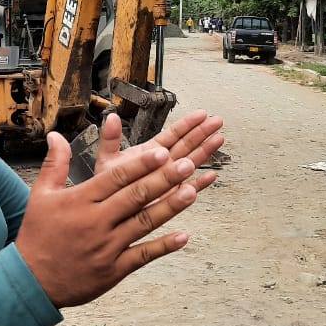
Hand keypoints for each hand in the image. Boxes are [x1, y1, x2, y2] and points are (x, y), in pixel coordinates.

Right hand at [16, 131, 207, 307]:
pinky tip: (184, 236)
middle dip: (163, 179)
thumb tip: (55, 135)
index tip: (163, 151)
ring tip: (192, 192)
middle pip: (135, 196)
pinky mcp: (114, 269)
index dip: (141, 164)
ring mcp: (107, 247)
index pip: (116, 178)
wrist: (31, 281)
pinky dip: (164, 246)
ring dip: (170, 207)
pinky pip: (143, 256)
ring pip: (144, 223)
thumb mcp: (40, 196)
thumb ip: (54, 164)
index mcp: (80, 200)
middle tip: (187, 164)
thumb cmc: (37, 235)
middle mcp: (96, 221)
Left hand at [93, 109, 225, 194]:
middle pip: (187, 145)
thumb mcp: (106, 160)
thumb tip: (110, 116)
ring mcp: (169, 180)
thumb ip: (110, 139)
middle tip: (217, 121)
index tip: (201, 114)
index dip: (187, 123)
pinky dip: (200, 184)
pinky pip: (188, 189)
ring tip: (219, 139)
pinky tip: (211, 176)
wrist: (106, 211)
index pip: (172, 134)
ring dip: (205, 151)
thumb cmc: (106, 188)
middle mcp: (163, 164)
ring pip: (191, 163)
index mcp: (151, 153)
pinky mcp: (171, 198)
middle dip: (202, 132)